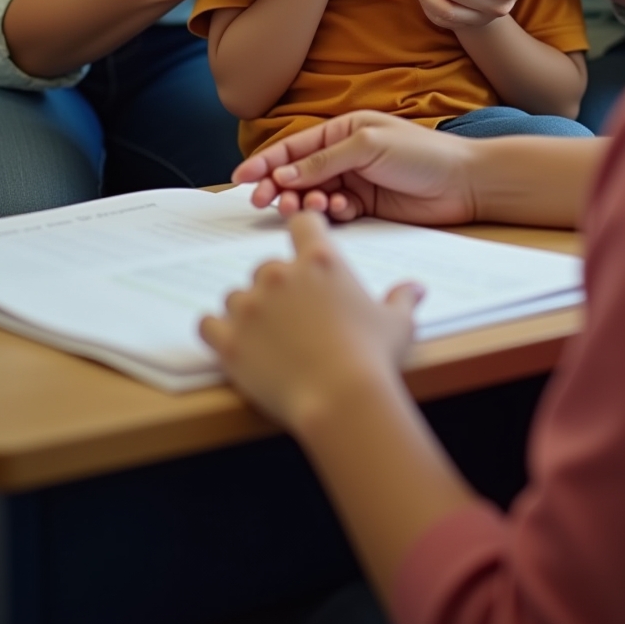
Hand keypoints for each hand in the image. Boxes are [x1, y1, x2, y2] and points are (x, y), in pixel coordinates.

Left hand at [199, 211, 419, 431]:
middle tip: (293, 320)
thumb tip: (416, 288)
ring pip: (236, 296)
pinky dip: (218, 333)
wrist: (341, 400)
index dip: (302, 232)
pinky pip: (208, 324)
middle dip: (276, 290)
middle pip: (266, 267)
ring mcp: (250, 305)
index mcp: (320, 262)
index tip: (302, 247)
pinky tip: (234, 345)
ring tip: (267, 341)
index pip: (302, 223)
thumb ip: (401, 300)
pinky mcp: (229, 338)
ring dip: (247, 312)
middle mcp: (280, 275)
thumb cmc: (372, 359)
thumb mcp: (397, 324)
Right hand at [232, 110, 478, 224]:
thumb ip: (324, 160)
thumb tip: (284, 174)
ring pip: (314, 195)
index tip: (241, 179)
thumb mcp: (368, 146)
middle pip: (297, 173)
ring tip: (304, 208)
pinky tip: (340, 210)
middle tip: (262, 203)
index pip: (294, 146)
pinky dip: (331, 213)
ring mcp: (355, 181)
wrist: (464, 183)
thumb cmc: (422, 154)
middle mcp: (345, 154)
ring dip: (304, 202)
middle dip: (277, 187)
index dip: (265, 162)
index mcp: (343, 130)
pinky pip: (336, 211)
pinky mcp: (367, 205)